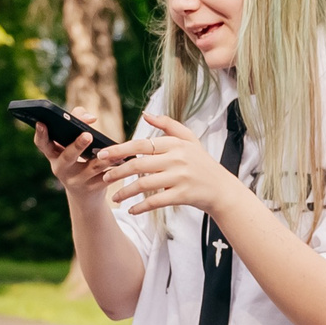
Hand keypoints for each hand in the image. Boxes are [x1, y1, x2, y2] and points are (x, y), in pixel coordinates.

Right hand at [33, 115, 117, 195]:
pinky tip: (125, 160)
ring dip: (105, 157)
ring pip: (92, 167)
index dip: (41, 134)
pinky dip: (116, 169)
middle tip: (87, 135)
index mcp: (53, 155)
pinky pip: (106, 178)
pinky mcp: (92, 189)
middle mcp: (61, 169)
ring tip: (116, 149)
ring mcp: (76, 181)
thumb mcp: (71, 145)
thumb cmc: (78, 160)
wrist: (85, 195)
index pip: (42, 144)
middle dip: (77, 146)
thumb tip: (90, 118)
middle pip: (67, 157)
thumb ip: (77, 122)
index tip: (41, 123)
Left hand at [100, 114, 248, 217]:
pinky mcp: (183, 195)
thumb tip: (146, 114)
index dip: (120, 149)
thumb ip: (168, 125)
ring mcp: (180, 178)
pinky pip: (156, 201)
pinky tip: (131, 210)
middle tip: (104, 176)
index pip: (142, 144)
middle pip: (139, 165)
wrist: (221, 189)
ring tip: (114, 197)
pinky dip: (141, 207)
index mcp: (175, 145)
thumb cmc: (203, 163)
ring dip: (126, 191)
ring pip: (145, 185)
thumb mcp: (190, 139)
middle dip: (118, 171)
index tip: (103, 154)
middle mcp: (177, 159)